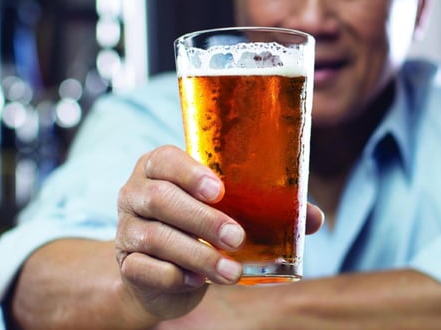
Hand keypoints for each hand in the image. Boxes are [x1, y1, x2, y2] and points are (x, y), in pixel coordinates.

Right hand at [115, 145, 322, 323]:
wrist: (163, 273)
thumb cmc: (201, 227)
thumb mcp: (228, 211)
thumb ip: (267, 210)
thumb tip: (314, 218)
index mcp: (159, 167)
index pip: (165, 159)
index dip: (189, 172)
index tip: (219, 189)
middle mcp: (135, 193)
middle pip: (160, 199)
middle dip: (202, 219)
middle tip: (237, 237)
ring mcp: (126, 229)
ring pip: (155, 238)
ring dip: (197, 255)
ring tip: (231, 271)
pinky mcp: (126, 265)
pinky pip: (144, 269)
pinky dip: (174, 275)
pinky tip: (199, 281)